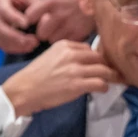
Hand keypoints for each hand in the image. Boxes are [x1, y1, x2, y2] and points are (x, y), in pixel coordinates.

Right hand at [0, 0, 41, 54]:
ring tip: (33, 45)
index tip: (26, 24)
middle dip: (16, 36)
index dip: (14, 18)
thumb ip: (35, 5)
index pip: (3, 10)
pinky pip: (2, 44)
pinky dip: (14, 48)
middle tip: (34, 41)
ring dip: (16, 44)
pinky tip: (28, 48)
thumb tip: (45, 21)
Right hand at [2, 40, 120, 116]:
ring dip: (110, 77)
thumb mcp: (50, 57)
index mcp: (64, 45)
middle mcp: (71, 55)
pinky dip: (104, 87)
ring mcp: (75, 70)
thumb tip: (86, 62)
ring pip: (104, 70)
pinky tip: (102, 89)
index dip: (97, 57)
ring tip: (113, 81)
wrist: (24, 90)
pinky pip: (100, 83)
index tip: (100, 64)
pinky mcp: (78, 85)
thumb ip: (67, 56)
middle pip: (99, 58)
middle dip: (107, 65)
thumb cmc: (36, 76)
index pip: (89, 48)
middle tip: (113, 73)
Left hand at [25, 0, 95, 43]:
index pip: (30, 16)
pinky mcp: (81, 33)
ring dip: (56, 37)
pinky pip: (67, 42)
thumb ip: (48, 4)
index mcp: (52, 2)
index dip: (30, 19)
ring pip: (53, 40)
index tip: (33, 20)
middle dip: (44, 32)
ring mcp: (70, 25)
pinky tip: (72, 32)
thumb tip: (37, 17)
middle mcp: (59, 15)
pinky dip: (68, 39)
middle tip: (49, 29)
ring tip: (62, 30)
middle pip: (41, 33)